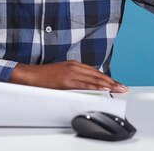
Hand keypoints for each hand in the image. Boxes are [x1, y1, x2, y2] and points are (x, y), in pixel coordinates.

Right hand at [8, 60, 127, 92]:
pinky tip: (104, 89)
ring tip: (118, 89)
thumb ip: (74, 78)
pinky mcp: (66, 81)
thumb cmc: (44, 77)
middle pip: (97, 74)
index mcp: (73, 64)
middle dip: (111, 82)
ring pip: (93, 79)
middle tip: (123, 88)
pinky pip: (84, 84)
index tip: (116, 84)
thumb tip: (85, 86)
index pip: (94, 72)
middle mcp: (74, 66)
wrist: (30, 75)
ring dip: (108, 84)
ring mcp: (70, 73)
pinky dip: (95, 86)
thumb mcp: (61, 74)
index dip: (107, 78)